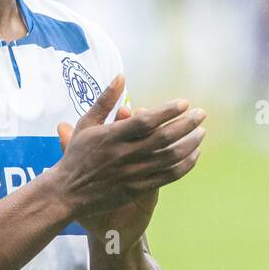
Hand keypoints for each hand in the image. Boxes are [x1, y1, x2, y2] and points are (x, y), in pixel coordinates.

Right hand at [53, 75, 204, 244]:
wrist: (67, 193)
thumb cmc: (76, 155)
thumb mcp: (86, 124)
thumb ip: (105, 100)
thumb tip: (121, 76)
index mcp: (111, 137)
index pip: (146, 121)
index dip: (167, 111)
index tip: (184, 103)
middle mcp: (124, 155)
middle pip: (163, 139)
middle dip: (186, 125)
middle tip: (201, 114)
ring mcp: (132, 174)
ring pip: (170, 158)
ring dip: (190, 144)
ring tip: (201, 132)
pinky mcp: (138, 189)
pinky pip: (169, 177)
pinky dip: (185, 165)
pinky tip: (194, 154)